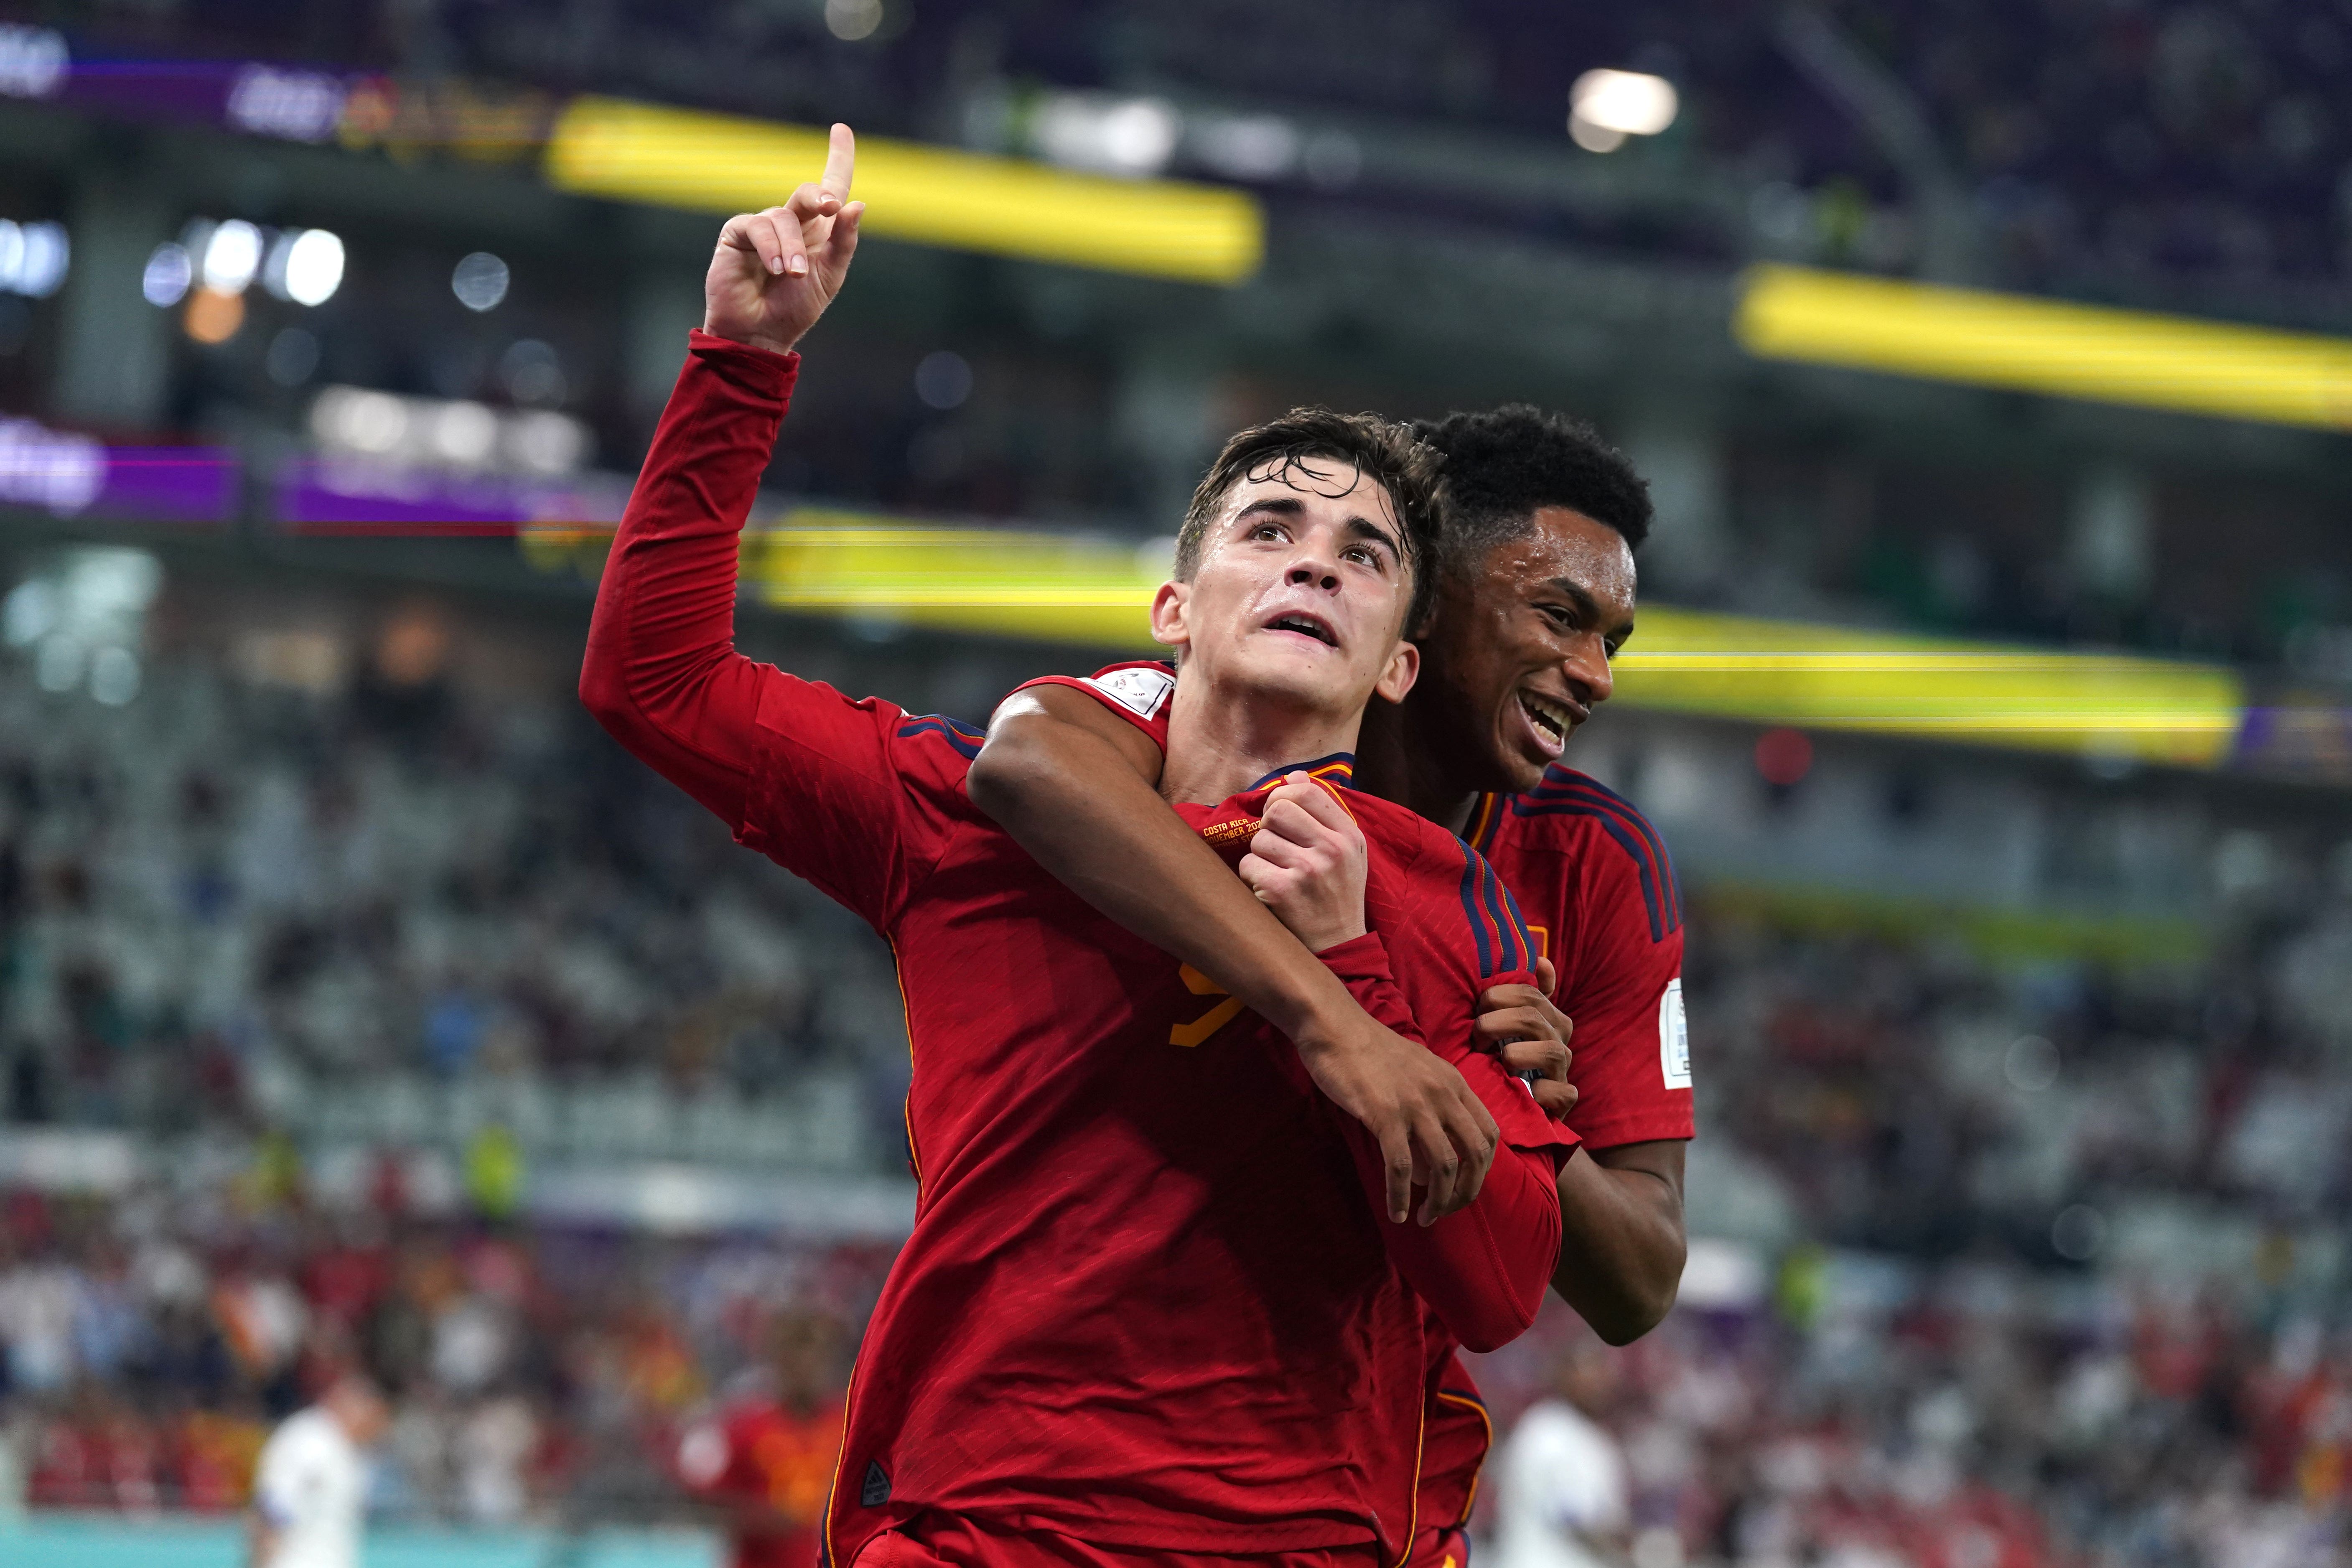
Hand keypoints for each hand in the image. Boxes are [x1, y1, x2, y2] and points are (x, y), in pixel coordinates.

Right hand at [703, 123, 863, 355]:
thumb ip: (844, 241)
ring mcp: (764, 226)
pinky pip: (759, 226)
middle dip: (820, 196)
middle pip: (809, 192)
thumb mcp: (830, 276)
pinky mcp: (739, 233)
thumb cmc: (795, 308)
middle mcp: (792, 223)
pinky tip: (775, 270)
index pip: (831, 187)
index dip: (838, 158)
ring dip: (793, 247)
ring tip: (792, 274)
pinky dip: (771, 248)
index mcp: (819, 231)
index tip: (841, 130)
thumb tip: (857, 204)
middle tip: (831, 207)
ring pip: (784, 216)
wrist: (761, 332)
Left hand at [1238, 773, 1366, 953]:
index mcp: (1348, 836)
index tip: (1279, 812)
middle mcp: (1331, 849)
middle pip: (1278, 809)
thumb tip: (1295, 774)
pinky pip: (1248, 864)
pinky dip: (1251, 877)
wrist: (1339, 948)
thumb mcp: (1346, 853)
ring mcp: (1307, 870)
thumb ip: (1323, 812)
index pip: (1307, 790)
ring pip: (1259, 838)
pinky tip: (1269, 890)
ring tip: (1277, 872)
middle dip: (1269, 825)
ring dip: (1260, 855)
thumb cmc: (1338, 896)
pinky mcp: (1281, 891)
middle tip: (1276, 845)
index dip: (1283, 795)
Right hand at [1297, 1011, 1500, 1226]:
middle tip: (1446, 1210)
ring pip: (1443, 1166)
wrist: (1335, 1027)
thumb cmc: (1370, 1051)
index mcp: (1453, 1082)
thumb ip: (1432, 1107)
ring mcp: (1415, 1105)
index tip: (1463, 1186)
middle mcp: (1442, 1094)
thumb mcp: (1417, 1071)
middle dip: (1465, 1191)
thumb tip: (1430, 1162)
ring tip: (1425, 1218)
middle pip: (1474, 1155)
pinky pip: (1400, 1167)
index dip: (1483, 1168)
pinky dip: (1400, 1196)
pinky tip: (1395, 1212)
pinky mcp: (1384, 1115)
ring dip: (1438, 1200)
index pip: (1488, 1134)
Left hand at [1476, 982, 1576, 1117]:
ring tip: (1496, 1060)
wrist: (1511, 1103)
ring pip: (1549, 1050)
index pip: (1530, 991)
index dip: (1499, 995)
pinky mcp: (1564, 1099)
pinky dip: (1544, 1092)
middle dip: (1494, 1023)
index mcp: (1547, 1014)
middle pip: (1532, 1016)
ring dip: (1514, 1054)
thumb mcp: (1503, 1020)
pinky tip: (1527, 1091)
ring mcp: (1563, 1068)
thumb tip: (1541, 960)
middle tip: (1476, 1035)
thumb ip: (1517, 990)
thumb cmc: (1501, 1054)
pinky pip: (1563, 1092)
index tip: (1480, 1005)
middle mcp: (1559, 1037)